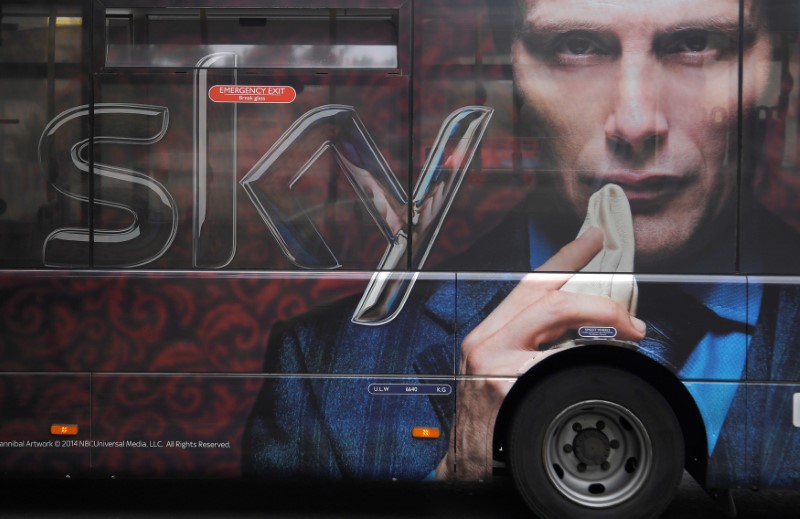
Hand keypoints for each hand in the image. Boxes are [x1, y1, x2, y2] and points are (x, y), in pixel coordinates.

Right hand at [436, 227, 646, 479]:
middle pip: (548, 298)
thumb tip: (582, 331)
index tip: (593, 239)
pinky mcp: (505, 388)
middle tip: (631, 315)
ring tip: (629, 335)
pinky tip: (600, 373)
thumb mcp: (501, 374)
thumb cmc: (492, 424)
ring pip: (557, 320)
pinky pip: (560, 362)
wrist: (468, 470)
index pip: (530, 284)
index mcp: (488, 336)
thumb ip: (531, 348)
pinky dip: (588, 363)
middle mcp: (485, 343)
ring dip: (602, 323)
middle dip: (598, 298)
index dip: (565, 258)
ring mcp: (494, 365)